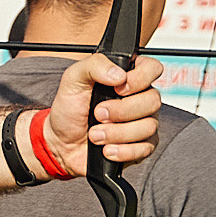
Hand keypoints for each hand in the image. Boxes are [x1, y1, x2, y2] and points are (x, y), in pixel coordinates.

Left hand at [39, 54, 164, 173]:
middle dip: (122, 110)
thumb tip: (119, 74)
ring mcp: (143, 123)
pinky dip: (122, 150)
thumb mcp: (73, 80)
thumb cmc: (70, 109)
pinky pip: (145, 148)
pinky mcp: (141, 146)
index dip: (141, 78)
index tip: (118, 88)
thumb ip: (94, 66)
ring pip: (148, 126)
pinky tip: (106, 148)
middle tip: (98, 114)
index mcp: (127, 78)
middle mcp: (140, 99)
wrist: (62, 143)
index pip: (153, 68)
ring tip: (95, 134)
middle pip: (153, 100)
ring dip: (117, 133)